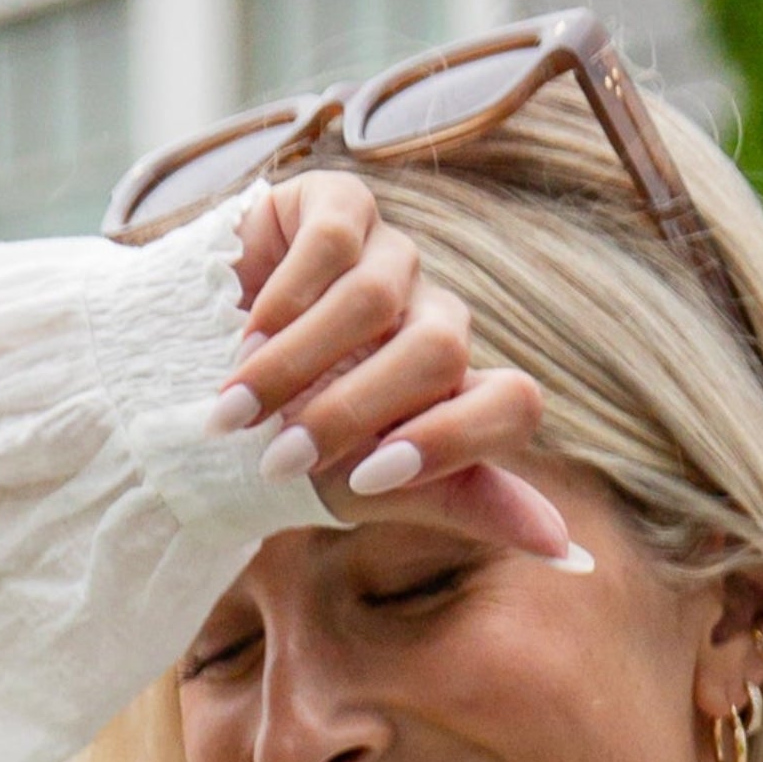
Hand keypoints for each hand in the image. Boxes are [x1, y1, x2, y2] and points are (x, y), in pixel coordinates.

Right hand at [215, 169, 577, 563]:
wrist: (191, 377)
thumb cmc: (288, 438)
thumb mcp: (369, 487)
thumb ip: (467, 505)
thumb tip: (572, 555)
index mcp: (457, 392)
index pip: (513, 403)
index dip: (451, 443)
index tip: (366, 483)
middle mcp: (436, 317)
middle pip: (441, 351)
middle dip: (353, 412)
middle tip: (280, 457)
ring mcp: (392, 256)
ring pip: (376, 300)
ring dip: (297, 367)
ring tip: (236, 410)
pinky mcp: (339, 206)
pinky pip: (334, 244)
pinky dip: (282, 303)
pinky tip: (241, 339)